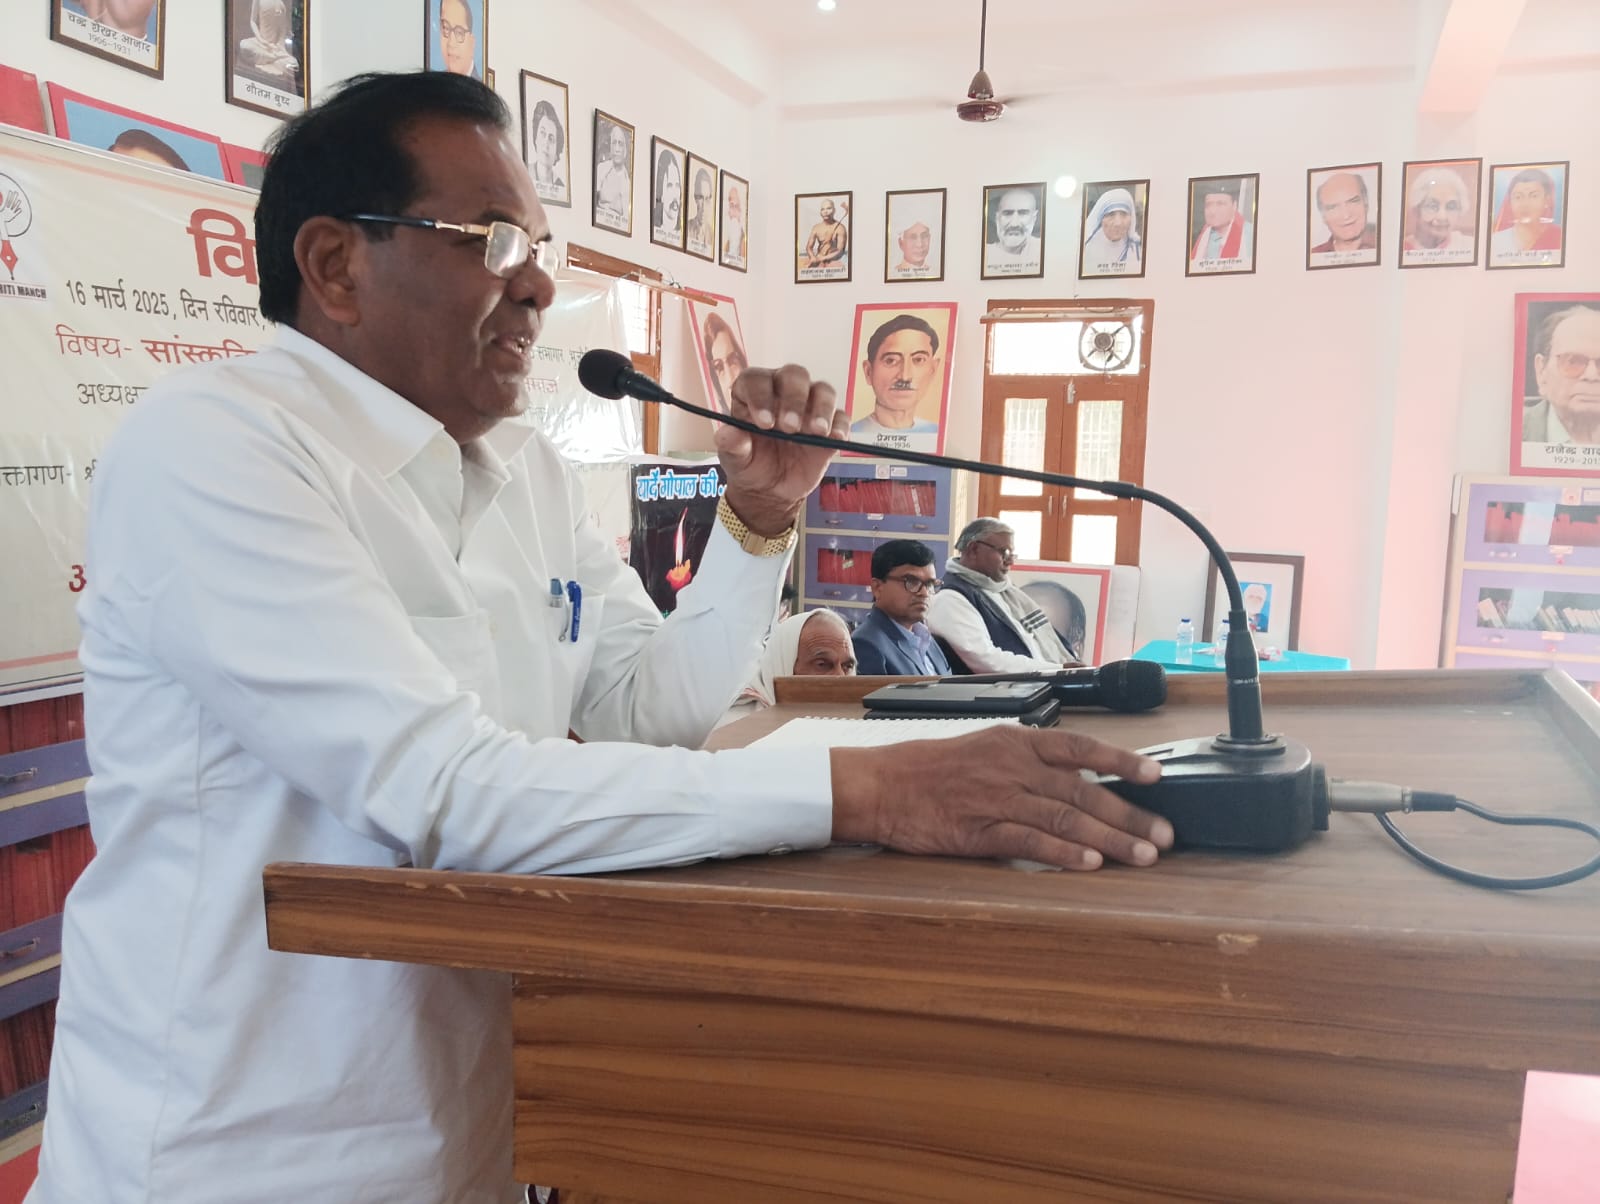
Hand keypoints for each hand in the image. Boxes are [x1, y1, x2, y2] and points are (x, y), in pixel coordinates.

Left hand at [716, 364, 847, 535]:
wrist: (770, 489)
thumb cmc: (749, 465)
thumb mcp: (734, 459)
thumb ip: (731, 445)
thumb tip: (729, 434)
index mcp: (753, 393)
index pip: (756, 379)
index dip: (760, 395)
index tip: (764, 422)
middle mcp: (782, 392)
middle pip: (794, 375)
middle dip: (794, 398)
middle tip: (790, 427)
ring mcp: (809, 406)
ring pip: (823, 390)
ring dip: (821, 407)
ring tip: (816, 431)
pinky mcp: (829, 425)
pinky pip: (841, 416)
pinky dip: (840, 425)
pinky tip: (835, 438)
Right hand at [830, 726, 1171, 870]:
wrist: (882, 785)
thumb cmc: (931, 769)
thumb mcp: (985, 748)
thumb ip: (1029, 761)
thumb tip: (1077, 778)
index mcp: (1016, 742)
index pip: (1081, 747)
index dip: (1122, 762)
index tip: (1156, 776)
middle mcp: (1013, 766)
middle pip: (1083, 790)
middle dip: (1130, 814)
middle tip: (1164, 835)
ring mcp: (998, 799)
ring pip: (1065, 817)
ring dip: (1109, 838)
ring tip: (1141, 856)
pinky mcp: (980, 831)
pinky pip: (1029, 841)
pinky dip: (1061, 852)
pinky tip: (1087, 862)